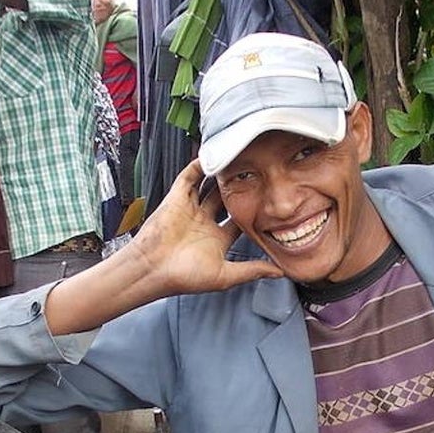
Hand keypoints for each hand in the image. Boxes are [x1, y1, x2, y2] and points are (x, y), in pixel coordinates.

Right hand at [131, 160, 282, 294]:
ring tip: (241, 159)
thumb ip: (252, 270)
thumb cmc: (184, 277)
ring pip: (210, 187)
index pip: (240, 221)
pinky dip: (200, 165)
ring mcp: (191, 209)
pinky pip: (190, 177)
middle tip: (260, 173)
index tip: (272, 200)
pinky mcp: (177, 198)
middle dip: (241, 189)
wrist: (153, 269)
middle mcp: (205, 223)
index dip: (255, 211)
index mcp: (217, 240)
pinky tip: (215, 154)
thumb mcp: (226, 276)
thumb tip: (280, 272)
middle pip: (227, 200)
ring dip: (222, 175)